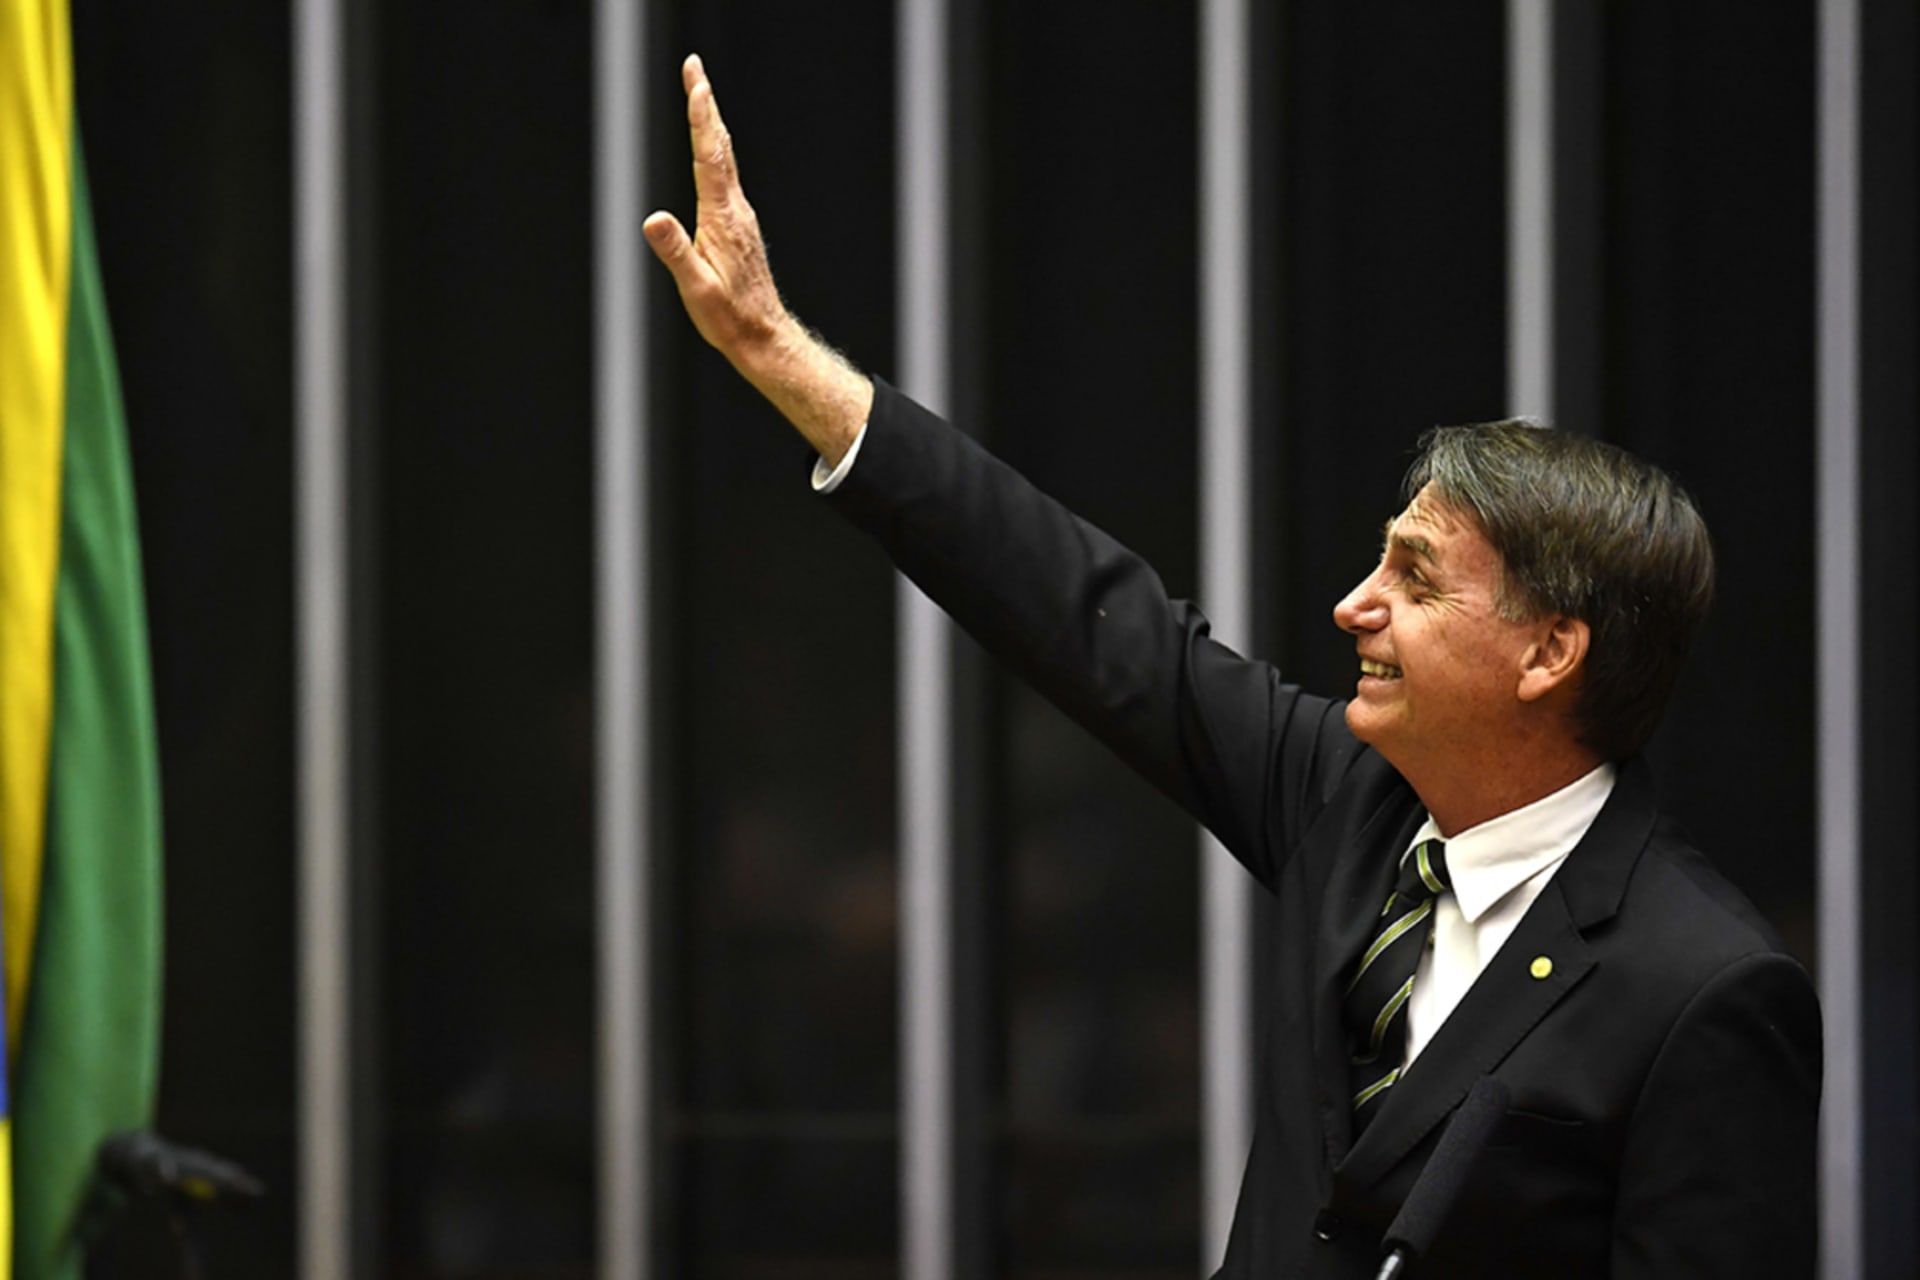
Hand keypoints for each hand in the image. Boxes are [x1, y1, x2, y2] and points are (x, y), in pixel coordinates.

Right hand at [644, 55, 871, 466]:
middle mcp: (735, 209)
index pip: (709, 155)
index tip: (696, 80)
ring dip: (711, 123)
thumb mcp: (696, 288)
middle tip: (695, 69)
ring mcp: (739, 216)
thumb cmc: (729, 317)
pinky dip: (716, 150)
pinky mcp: (738, 227)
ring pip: (724, 159)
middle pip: (719, 146)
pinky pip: (725, 176)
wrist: (763, 336)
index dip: (701, 115)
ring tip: (701, 94)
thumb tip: (654, 219)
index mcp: (722, 217)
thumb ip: (675, 251)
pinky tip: (713, 148)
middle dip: (705, 104)